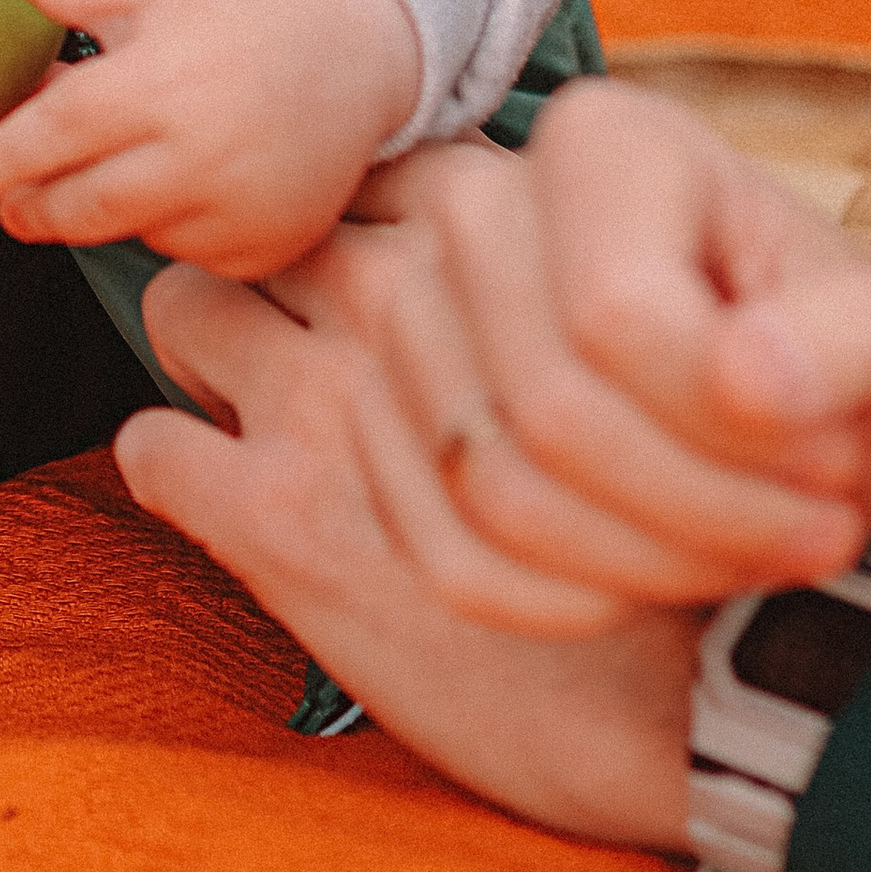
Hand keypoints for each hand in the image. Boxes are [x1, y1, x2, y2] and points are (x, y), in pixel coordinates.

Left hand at [0, 0, 422, 278]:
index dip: (1, 159)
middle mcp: (203, 156)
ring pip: (130, 232)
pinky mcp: (266, 249)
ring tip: (125, 157)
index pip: (58, 134)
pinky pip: (187, 254)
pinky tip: (188, 178)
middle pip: (81, 207)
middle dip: (32, 205)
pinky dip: (170, 224)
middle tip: (9, 194)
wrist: (363, 41)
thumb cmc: (243, 0)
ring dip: (104, 207)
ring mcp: (240, 211)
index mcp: (163, 80)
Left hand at [117, 258, 697, 848]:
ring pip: (184, 309)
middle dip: (274, 283)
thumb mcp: (636, 340)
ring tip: (266, 415)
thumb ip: (541, 274)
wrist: (716, 691)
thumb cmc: (704, 516)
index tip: (376, 287)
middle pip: (265, 233)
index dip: (355, 230)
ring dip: (211, 355)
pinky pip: (155, 449)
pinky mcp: (278, 519)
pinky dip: (175, 465)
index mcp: (487, 223)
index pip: (356, 180)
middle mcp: (392, 289)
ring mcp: (325, 399)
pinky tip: (236, 501)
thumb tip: (473, 241)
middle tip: (310, 354)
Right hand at [324, 82, 870, 623]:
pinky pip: (438, 549)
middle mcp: (470, 201)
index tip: (829, 463)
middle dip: (703, 516)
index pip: (617, 315)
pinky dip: (552, 602)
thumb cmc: (828, 346)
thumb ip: (848, 335)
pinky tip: (640, 592)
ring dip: (641, 567)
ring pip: (492, 489)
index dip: (731, 428)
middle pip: (551, 412)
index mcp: (600, 144)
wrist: (780, 390)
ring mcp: (401, 305)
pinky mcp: (374, 407)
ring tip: (741, 557)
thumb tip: (753, 381)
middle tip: (811, 537)